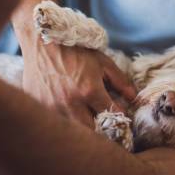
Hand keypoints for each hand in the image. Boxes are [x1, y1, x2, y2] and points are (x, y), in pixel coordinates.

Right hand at [22, 40, 136, 128]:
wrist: (43, 42)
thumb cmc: (76, 50)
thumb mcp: (103, 62)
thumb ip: (121, 81)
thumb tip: (134, 99)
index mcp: (89, 91)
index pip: (112, 115)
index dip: (120, 118)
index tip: (121, 116)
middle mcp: (70, 103)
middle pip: (92, 132)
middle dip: (102, 130)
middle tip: (105, 124)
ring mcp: (53, 108)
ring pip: (73, 131)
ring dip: (83, 129)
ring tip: (88, 120)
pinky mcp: (40, 109)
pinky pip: (57, 124)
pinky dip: (65, 124)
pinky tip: (69, 114)